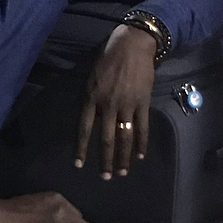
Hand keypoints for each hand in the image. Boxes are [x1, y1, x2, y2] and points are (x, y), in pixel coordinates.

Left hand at [75, 24, 157, 178]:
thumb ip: (90, 100)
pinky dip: (141, 143)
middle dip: (105, 160)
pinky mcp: (143, 103)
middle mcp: (108, 105)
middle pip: (105, 138)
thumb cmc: (107, 59)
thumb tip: (92, 119)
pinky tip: (140, 155)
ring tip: (123, 172)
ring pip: (124, 137)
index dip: (81, 148)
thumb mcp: (91, 78)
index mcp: (90, 98)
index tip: (79, 165)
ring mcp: (127, 105)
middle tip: (105, 177)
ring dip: (124, 157)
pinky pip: (142, 127)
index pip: (84, 129)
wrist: (132, 45)